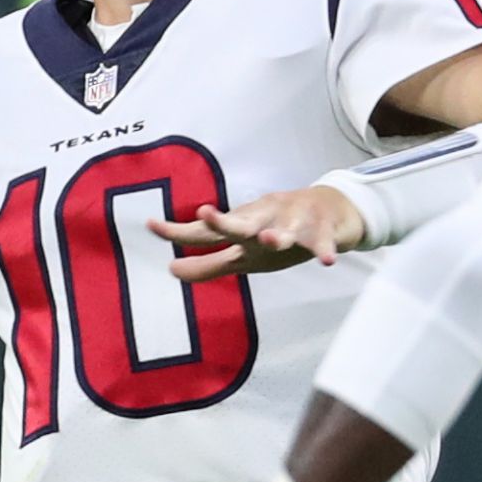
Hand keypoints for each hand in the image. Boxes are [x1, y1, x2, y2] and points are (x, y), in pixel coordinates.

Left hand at [148, 186, 364, 282]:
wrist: (331, 211)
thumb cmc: (279, 230)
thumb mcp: (243, 251)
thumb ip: (208, 263)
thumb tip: (171, 270)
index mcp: (243, 228)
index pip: (207, 232)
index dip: (180, 230)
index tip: (150, 225)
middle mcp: (263, 221)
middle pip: (242, 224)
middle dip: (225, 221)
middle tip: (205, 213)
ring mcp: (293, 224)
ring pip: (285, 230)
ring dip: (277, 234)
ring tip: (268, 238)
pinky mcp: (321, 231)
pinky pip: (323, 243)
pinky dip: (326, 249)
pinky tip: (327, 261)